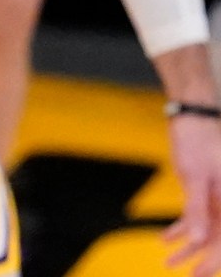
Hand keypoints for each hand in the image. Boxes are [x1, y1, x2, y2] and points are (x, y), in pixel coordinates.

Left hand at [168, 111, 220, 274]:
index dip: (214, 263)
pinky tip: (164, 239)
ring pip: (207, 231)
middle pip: (219, 241)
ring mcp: (219, 198)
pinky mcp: (207, 192)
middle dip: (203, 261)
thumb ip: (197, 210)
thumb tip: (197, 240)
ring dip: (189, 248)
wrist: (193, 117)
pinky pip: (198, 217)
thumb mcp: (194, 177)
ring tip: (167, 262)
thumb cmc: (197, 143)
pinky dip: (183, 228)